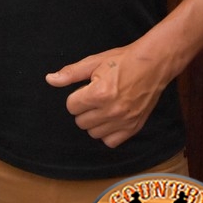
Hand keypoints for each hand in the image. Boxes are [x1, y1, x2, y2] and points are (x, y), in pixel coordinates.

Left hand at [45, 42, 170, 147]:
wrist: (153, 65)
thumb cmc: (122, 61)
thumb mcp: (94, 62)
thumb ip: (70, 73)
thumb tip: (50, 80)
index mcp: (99, 93)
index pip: (71, 106)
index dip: (76, 97)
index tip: (86, 90)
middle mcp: (112, 110)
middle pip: (80, 122)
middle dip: (83, 109)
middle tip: (94, 97)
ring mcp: (124, 121)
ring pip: (93, 133)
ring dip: (94, 122)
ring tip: (103, 107)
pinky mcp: (134, 127)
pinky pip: (110, 142)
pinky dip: (107, 133)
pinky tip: (110, 119)